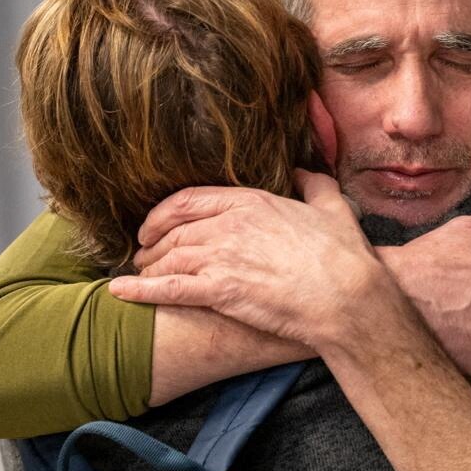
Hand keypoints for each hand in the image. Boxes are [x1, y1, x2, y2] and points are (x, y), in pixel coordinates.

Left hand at [109, 173, 383, 345]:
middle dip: (152, 244)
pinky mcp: (221, 291)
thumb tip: (305, 172)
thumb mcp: (334, 207)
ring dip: (148, 270)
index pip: (190, 200)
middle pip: (173, 231)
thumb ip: (315, 185)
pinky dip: (140, 291)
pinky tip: (120, 294)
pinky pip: (168, 289)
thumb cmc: (346, 257)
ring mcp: (223, 257)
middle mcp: (230, 225)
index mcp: (252, 202)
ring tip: (138, 278)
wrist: (350, 298)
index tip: (153, 226)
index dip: (163, 213)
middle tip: (142, 255)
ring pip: (168, 259)